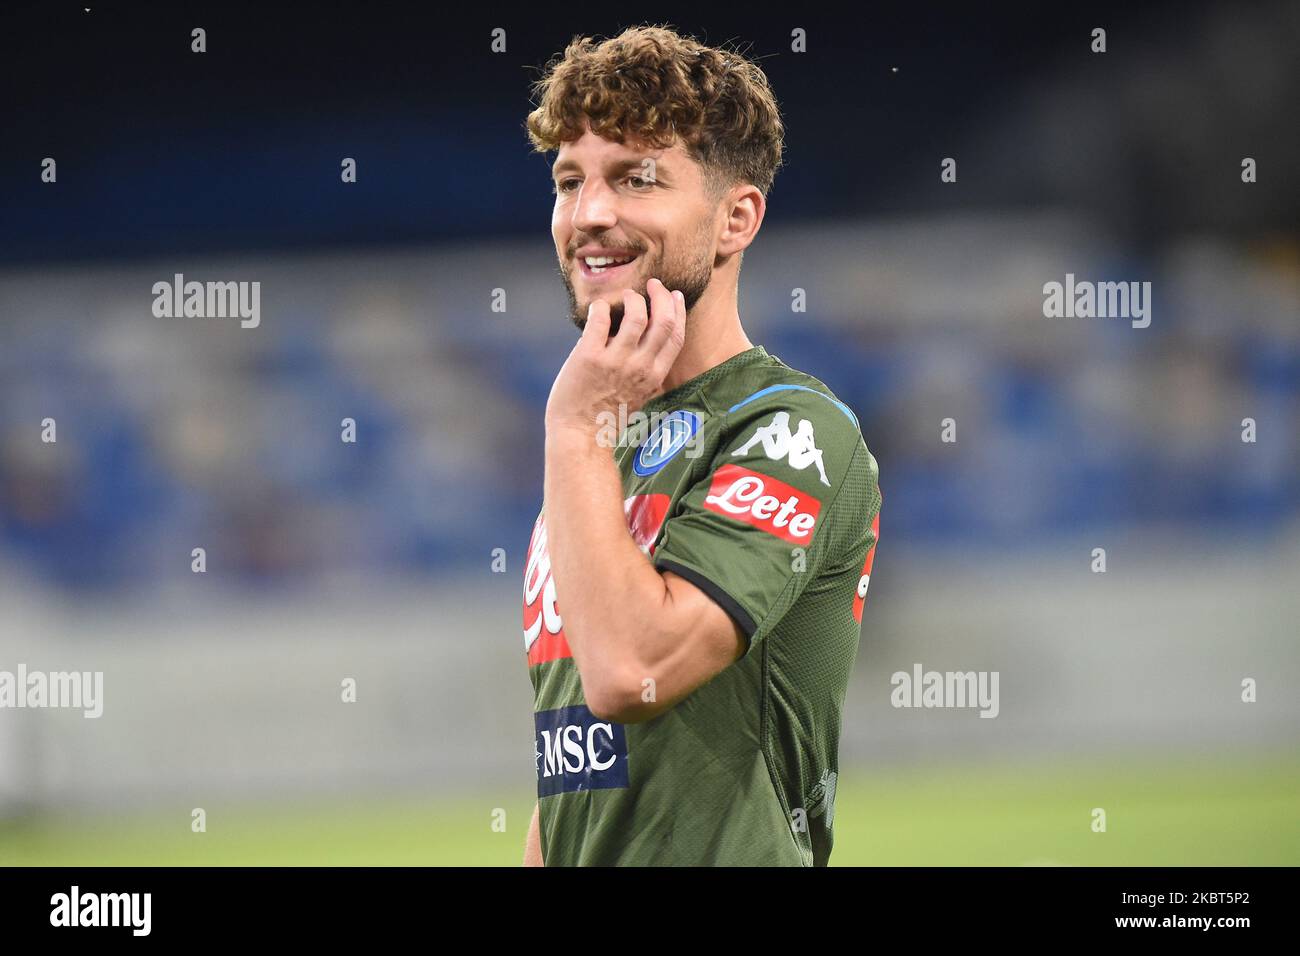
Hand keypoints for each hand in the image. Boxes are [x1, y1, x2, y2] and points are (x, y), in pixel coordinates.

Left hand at [545, 277, 686, 434]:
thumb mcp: (639, 394)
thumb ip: (647, 371)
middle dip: (660, 295)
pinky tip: (598, 308)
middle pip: (663, 320)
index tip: (674, 295)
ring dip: (631, 297)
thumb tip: (645, 342)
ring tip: (625, 295)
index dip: (677, 310)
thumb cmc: (606, 416)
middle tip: (652, 284)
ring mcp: (615, 362)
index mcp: (654, 376)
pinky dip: (601, 306)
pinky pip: (600, 318)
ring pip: (636, 314)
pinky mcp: (589, 356)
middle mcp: (640, 367)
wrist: (580, 436)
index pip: (676, 335)